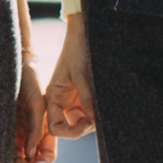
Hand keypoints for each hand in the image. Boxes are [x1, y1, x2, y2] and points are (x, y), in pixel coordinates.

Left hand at [14, 65, 56, 162]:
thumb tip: (31, 154)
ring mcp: (20, 131)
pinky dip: (9, 154)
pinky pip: (9, 146)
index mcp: (46, 127)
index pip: (49, 152)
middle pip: (35, 157)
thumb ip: (35, 129)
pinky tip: (6, 156)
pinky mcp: (6, 128)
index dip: (45, 161)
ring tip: (16, 162)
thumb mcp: (35, 105)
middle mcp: (33, 132)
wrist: (12, 68)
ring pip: (21, 155)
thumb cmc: (28, 83)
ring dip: (20, 162)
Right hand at [43, 20, 95, 137]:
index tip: (87, 123)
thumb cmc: (79, 49)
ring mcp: (75, 99)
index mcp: (54, 97)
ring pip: (85, 121)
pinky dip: (100, 111)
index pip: (56, 127)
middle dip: (85, 126)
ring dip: (95, 118)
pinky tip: (107, 104)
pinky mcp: (87, 94)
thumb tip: (95, 123)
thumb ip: (87, 99)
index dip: (70, 132)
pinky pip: (93, 110)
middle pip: (72, 127)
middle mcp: (63, 101)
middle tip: (100, 118)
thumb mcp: (82, 74)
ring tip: (105, 107)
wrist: (87, 31)